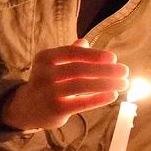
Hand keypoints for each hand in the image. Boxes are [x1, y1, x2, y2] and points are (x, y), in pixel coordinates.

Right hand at [0, 40, 127, 130]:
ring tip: (123, 83)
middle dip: (105, 70)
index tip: (113, 58)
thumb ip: (69, 53)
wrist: (26, 107)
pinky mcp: (55, 109)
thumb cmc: (46, 82)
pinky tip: (112, 95)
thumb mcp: (52, 64)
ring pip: (81, 86)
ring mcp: (48, 92)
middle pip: (79, 69)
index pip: (72, 53)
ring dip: (106, 83)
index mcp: (44, 58)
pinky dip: (98, 99)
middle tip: (124, 71)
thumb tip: (85, 42)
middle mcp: (44, 74)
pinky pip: (81, 103)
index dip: (94, 55)